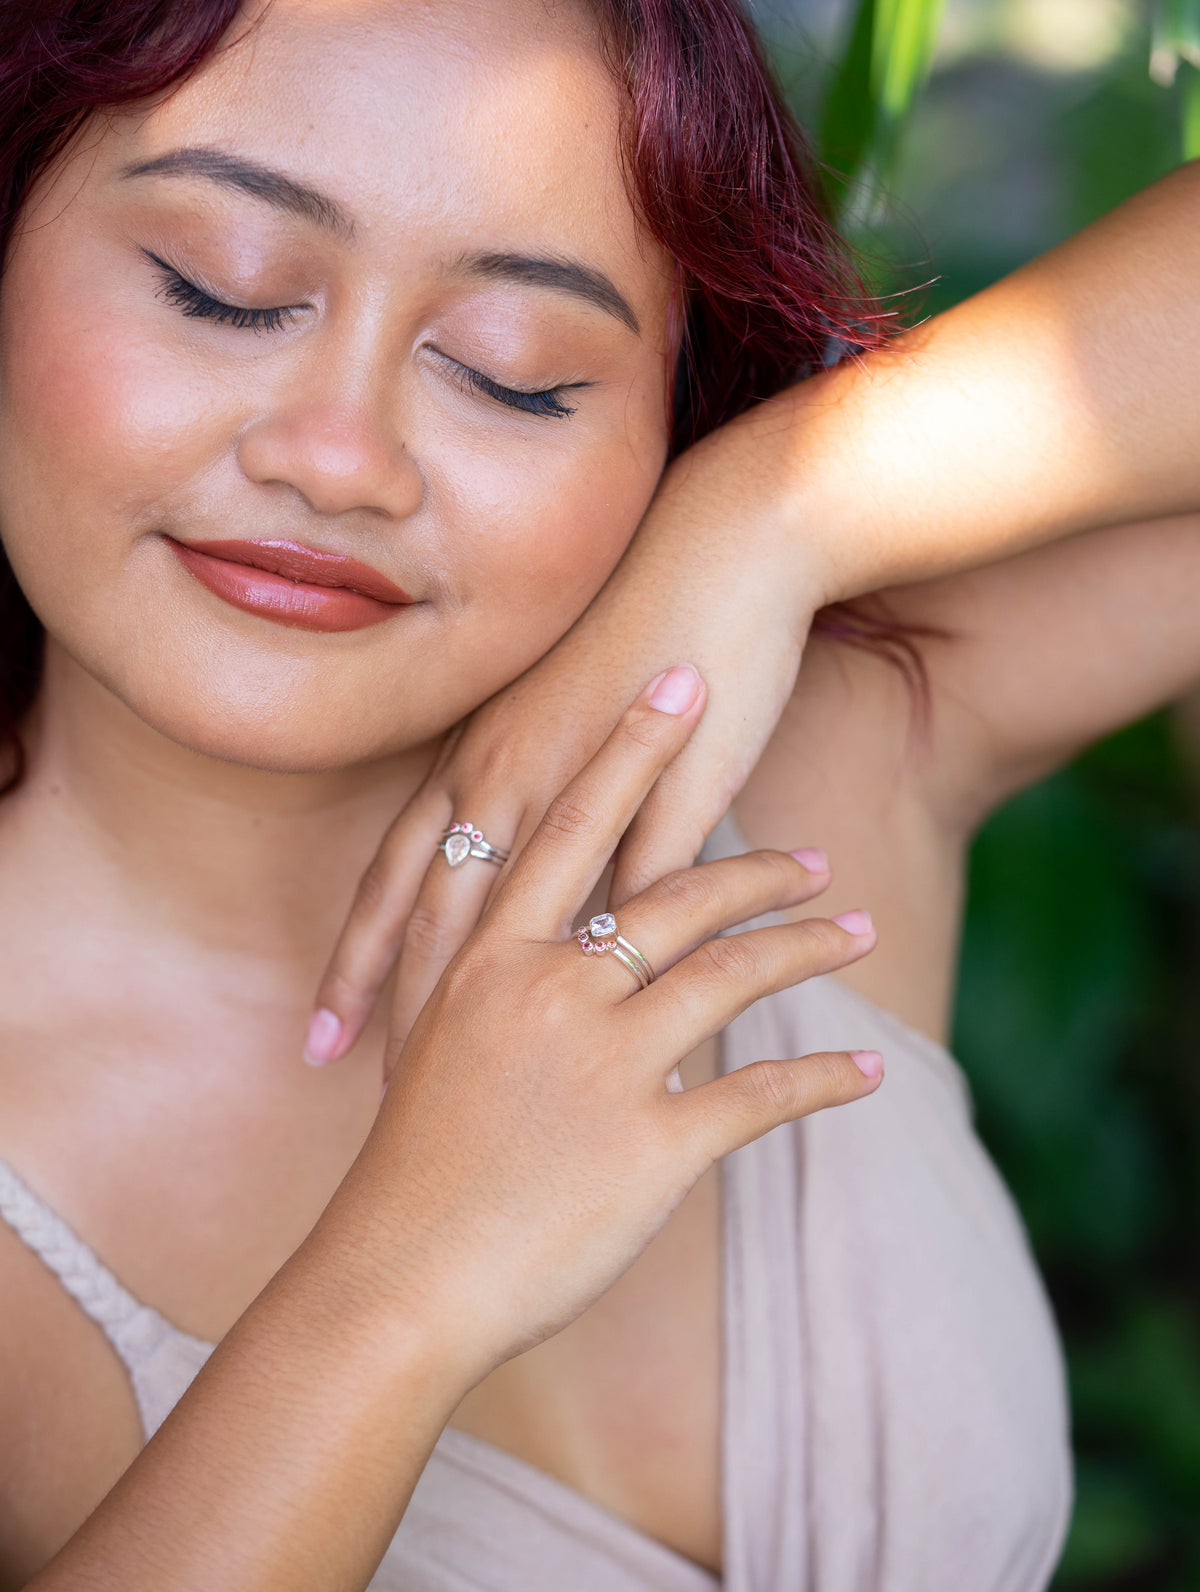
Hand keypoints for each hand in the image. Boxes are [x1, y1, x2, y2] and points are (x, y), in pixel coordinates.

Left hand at [307, 412, 823, 1070]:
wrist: (720, 552)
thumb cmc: (637, 630)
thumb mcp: (557, 719)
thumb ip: (533, 801)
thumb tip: (518, 883)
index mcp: (474, 754)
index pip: (397, 877)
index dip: (360, 960)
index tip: (325, 1035)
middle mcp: (504, 771)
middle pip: (432, 909)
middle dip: (391, 1000)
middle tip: (356, 1080)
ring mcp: (579, 785)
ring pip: (513, 915)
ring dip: (481, 1000)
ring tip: (463, 1081)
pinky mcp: (661, 794)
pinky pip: (628, 898)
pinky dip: (609, 970)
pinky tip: (603, 1035)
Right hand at [325, 667, 881, 1374]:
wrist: (394, 1277)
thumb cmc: (410, 1165)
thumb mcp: (438, 1048)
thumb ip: (489, 979)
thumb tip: (536, 935)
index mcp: (489, 957)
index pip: (574, 826)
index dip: (630, 748)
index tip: (681, 680)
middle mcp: (548, 992)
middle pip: (672, 896)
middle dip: (755, 865)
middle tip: (816, 854)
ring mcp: (600, 1064)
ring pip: (728, 975)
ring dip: (805, 948)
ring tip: (859, 931)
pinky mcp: (647, 1147)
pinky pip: (759, 1094)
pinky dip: (821, 1079)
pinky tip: (867, 1074)